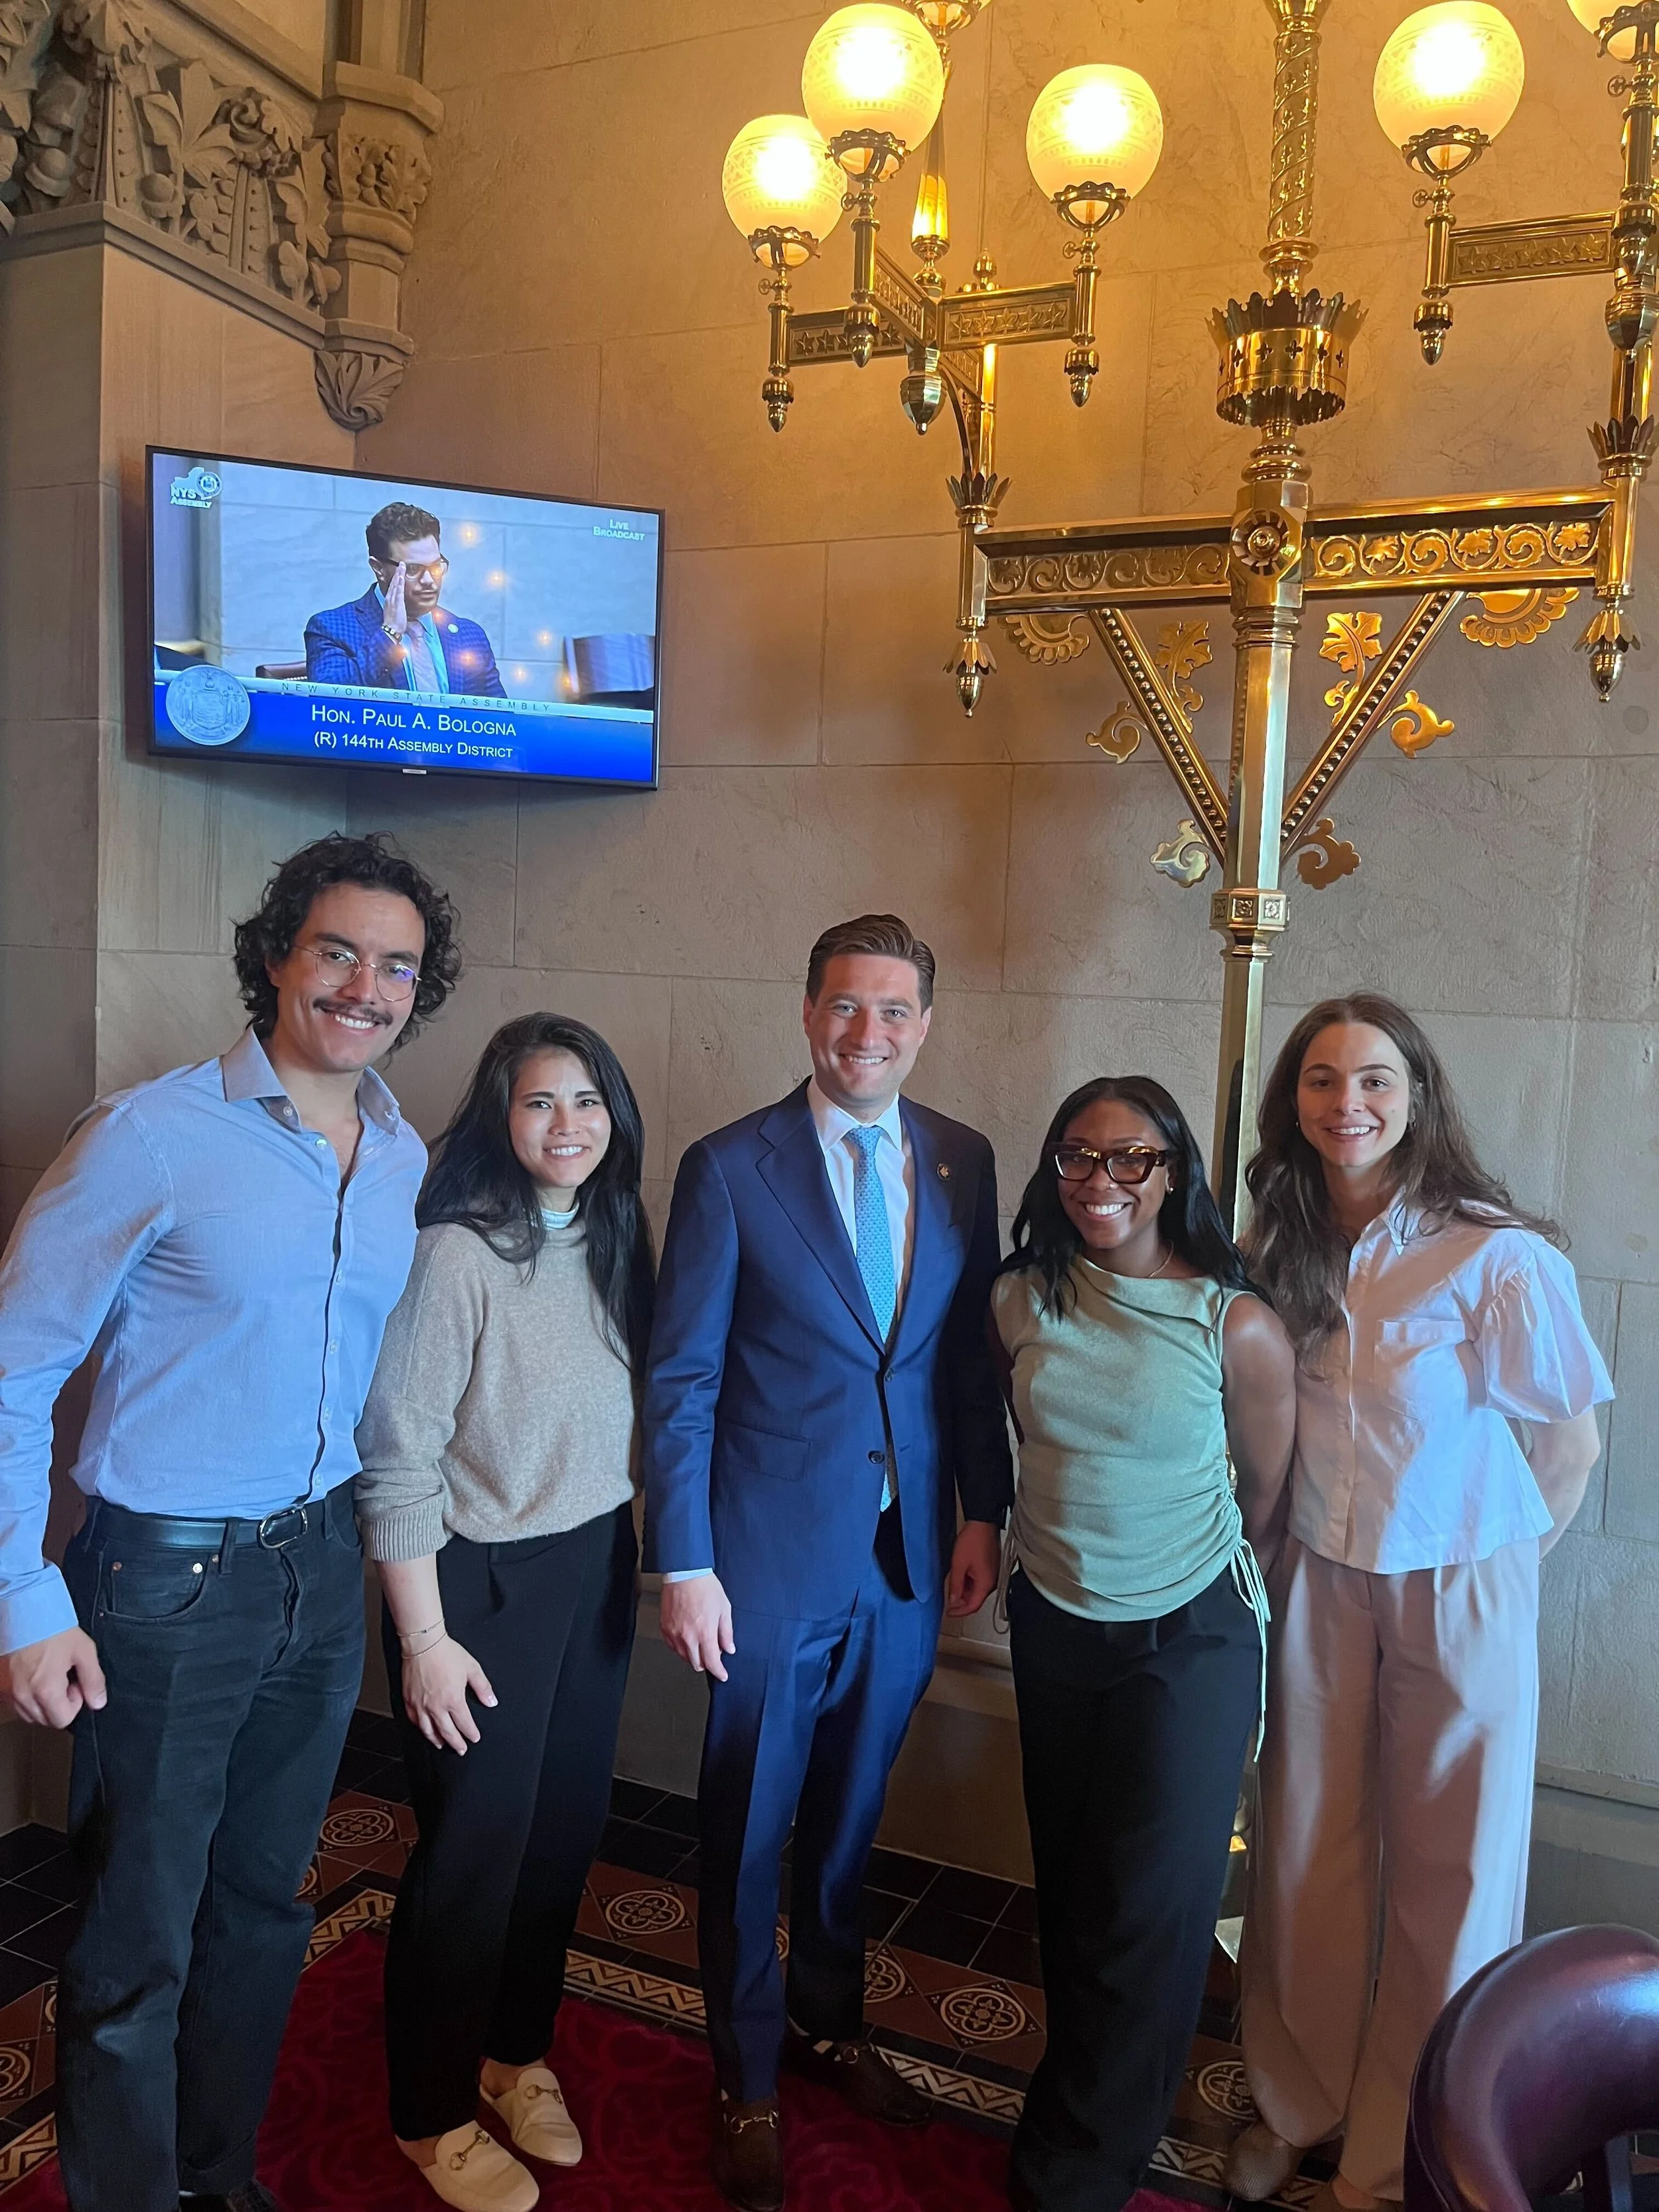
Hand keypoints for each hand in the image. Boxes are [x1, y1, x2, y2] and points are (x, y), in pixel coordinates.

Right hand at [0, 1627, 105, 1728]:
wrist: (25, 1610)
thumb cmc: (52, 1627)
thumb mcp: (84, 1651)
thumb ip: (93, 1680)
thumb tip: (98, 1702)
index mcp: (45, 1690)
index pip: (63, 1720)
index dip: (75, 1703)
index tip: (75, 1684)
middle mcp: (23, 1696)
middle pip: (45, 1720)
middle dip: (59, 1704)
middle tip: (63, 1677)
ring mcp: (8, 1691)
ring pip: (29, 1714)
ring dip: (42, 1702)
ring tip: (48, 1674)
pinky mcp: (1, 1685)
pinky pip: (15, 1703)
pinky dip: (27, 1697)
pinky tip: (34, 1676)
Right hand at [382, 561, 408, 637]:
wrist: (391, 630)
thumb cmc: (393, 624)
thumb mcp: (395, 613)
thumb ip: (397, 607)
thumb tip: (400, 606)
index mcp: (389, 600)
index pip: (393, 587)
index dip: (396, 578)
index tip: (399, 572)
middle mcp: (390, 598)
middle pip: (393, 583)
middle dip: (397, 573)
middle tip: (401, 564)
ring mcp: (392, 600)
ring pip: (396, 584)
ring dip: (399, 574)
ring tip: (402, 566)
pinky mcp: (396, 602)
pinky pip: (398, 590)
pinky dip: (399, 583)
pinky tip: (401, 577)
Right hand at [401, 1636, 495, 1754]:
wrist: (423, 1643)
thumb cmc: (446, 1653)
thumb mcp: (472, 1668)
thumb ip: (483, 1687)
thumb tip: (491, 1702)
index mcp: (453, 1700)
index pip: (464, 1724)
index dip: (471, 1733)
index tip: (475, 1738)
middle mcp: (436, 1707)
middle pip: (447, 1732)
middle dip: (456, 1743)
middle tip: (461, 1749)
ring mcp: (420, 1705)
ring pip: (428, 1731)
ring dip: (437, 1740)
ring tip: (442, 1745)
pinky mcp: (409, 1700)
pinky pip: (414, 1721)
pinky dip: (421, 1729)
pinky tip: (424, 1730)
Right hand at [659, 1574, 734, 1680]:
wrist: (684, 1573)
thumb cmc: (704, 1587)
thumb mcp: (724, 1609)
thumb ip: (726, 1632)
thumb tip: (729, 1648)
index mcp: (705, 1632)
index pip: (712, 1662)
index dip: (719, 1672)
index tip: (722, 1674)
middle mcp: (688, 1636)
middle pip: (697, 1664)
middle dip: (707, 1663)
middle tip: (713, 1652)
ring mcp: (674, 1633)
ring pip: (684, 1657)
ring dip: (694, 1656)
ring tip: (700, 1642)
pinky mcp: (665, 1628)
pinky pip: (672, 1647)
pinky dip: (681, 1647)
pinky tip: (688, 1638)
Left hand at [946, 1520, 1000, 1617]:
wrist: (983, 1523)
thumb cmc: (972, 1541)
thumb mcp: (958, 1564)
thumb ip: (955, 1585)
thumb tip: (953, 1601)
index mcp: (985, 1584)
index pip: (972, 1606)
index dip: (959, 1612)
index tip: (949, 1612)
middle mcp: (992, 1582)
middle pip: (976, 1599)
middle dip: (961, 1601)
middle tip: (948, 1599)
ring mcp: (993, 1575)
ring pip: (977, 1590)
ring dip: (965, 1591)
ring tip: (952, 1585)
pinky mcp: (992, 1569)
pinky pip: (980, 1582)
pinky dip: (970, 1583)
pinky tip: (961, 1577)